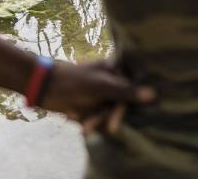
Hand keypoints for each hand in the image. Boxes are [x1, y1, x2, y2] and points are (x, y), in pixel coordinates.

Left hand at [38, 59, 155, 135]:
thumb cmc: (74, 80)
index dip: (124, 107)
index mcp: (115, 71)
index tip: (115, 123)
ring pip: (106, 113)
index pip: (129, 91)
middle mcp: (109, 82)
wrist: (43, 86)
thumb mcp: (101, 86)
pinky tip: (73, 117)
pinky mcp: (88, 105)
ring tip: (82, 125)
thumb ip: (126, 91)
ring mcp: (98, 94)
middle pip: (118, 104)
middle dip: (105, 117)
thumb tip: (154, 94)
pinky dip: (86, 120)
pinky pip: (95, 117)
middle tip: (95, 127)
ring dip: (94, 120)